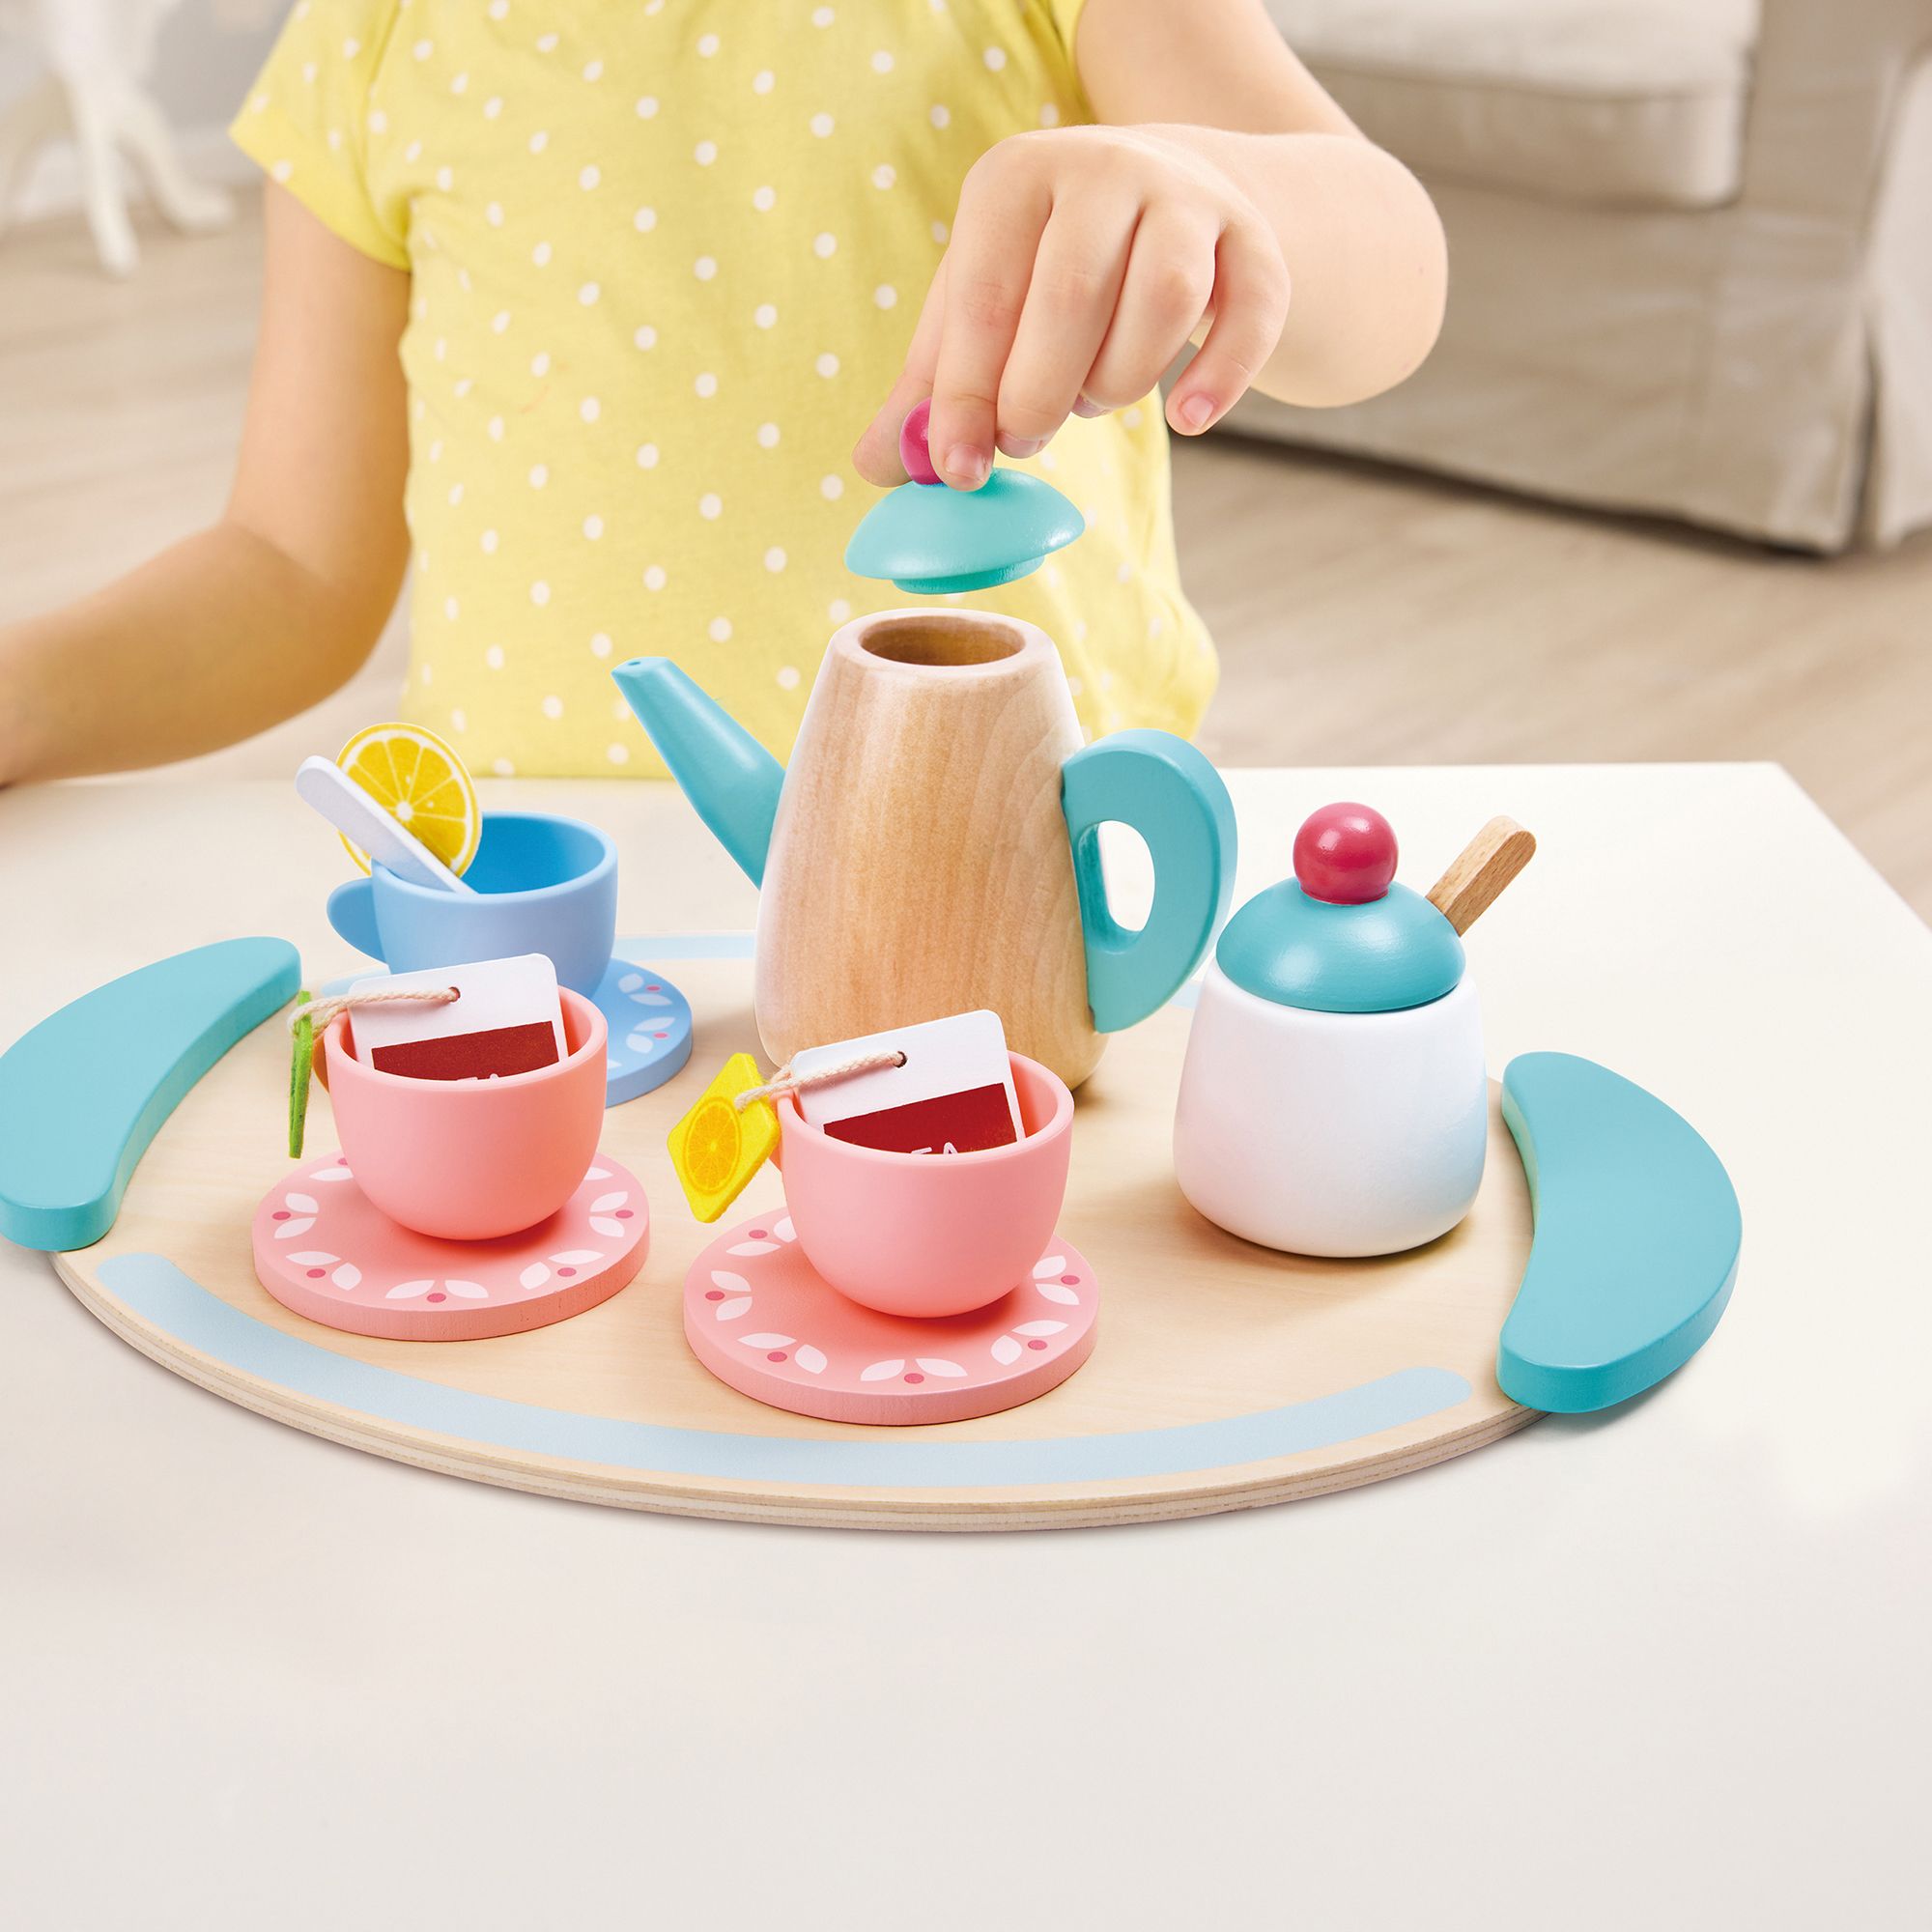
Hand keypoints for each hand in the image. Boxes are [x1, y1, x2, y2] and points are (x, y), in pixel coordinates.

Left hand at [855, 125, 1289, 488]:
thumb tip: (876, 467)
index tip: (956, 470)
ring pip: (1162, 303)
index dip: (966, 396)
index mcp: (1016, 177)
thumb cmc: (1053, 270)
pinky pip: (1249, 317)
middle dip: (1039, 396)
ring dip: (1119, 384)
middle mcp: (1104, 168)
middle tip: (1025, 439)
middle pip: (1070, 299)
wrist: (1175, 204)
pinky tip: (1189, 418)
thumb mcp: (985, 306)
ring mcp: (1189, 199)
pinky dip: (1218, 377)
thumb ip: (932, 386)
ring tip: (1094, 399)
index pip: (985, 297)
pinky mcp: (1256, 244)